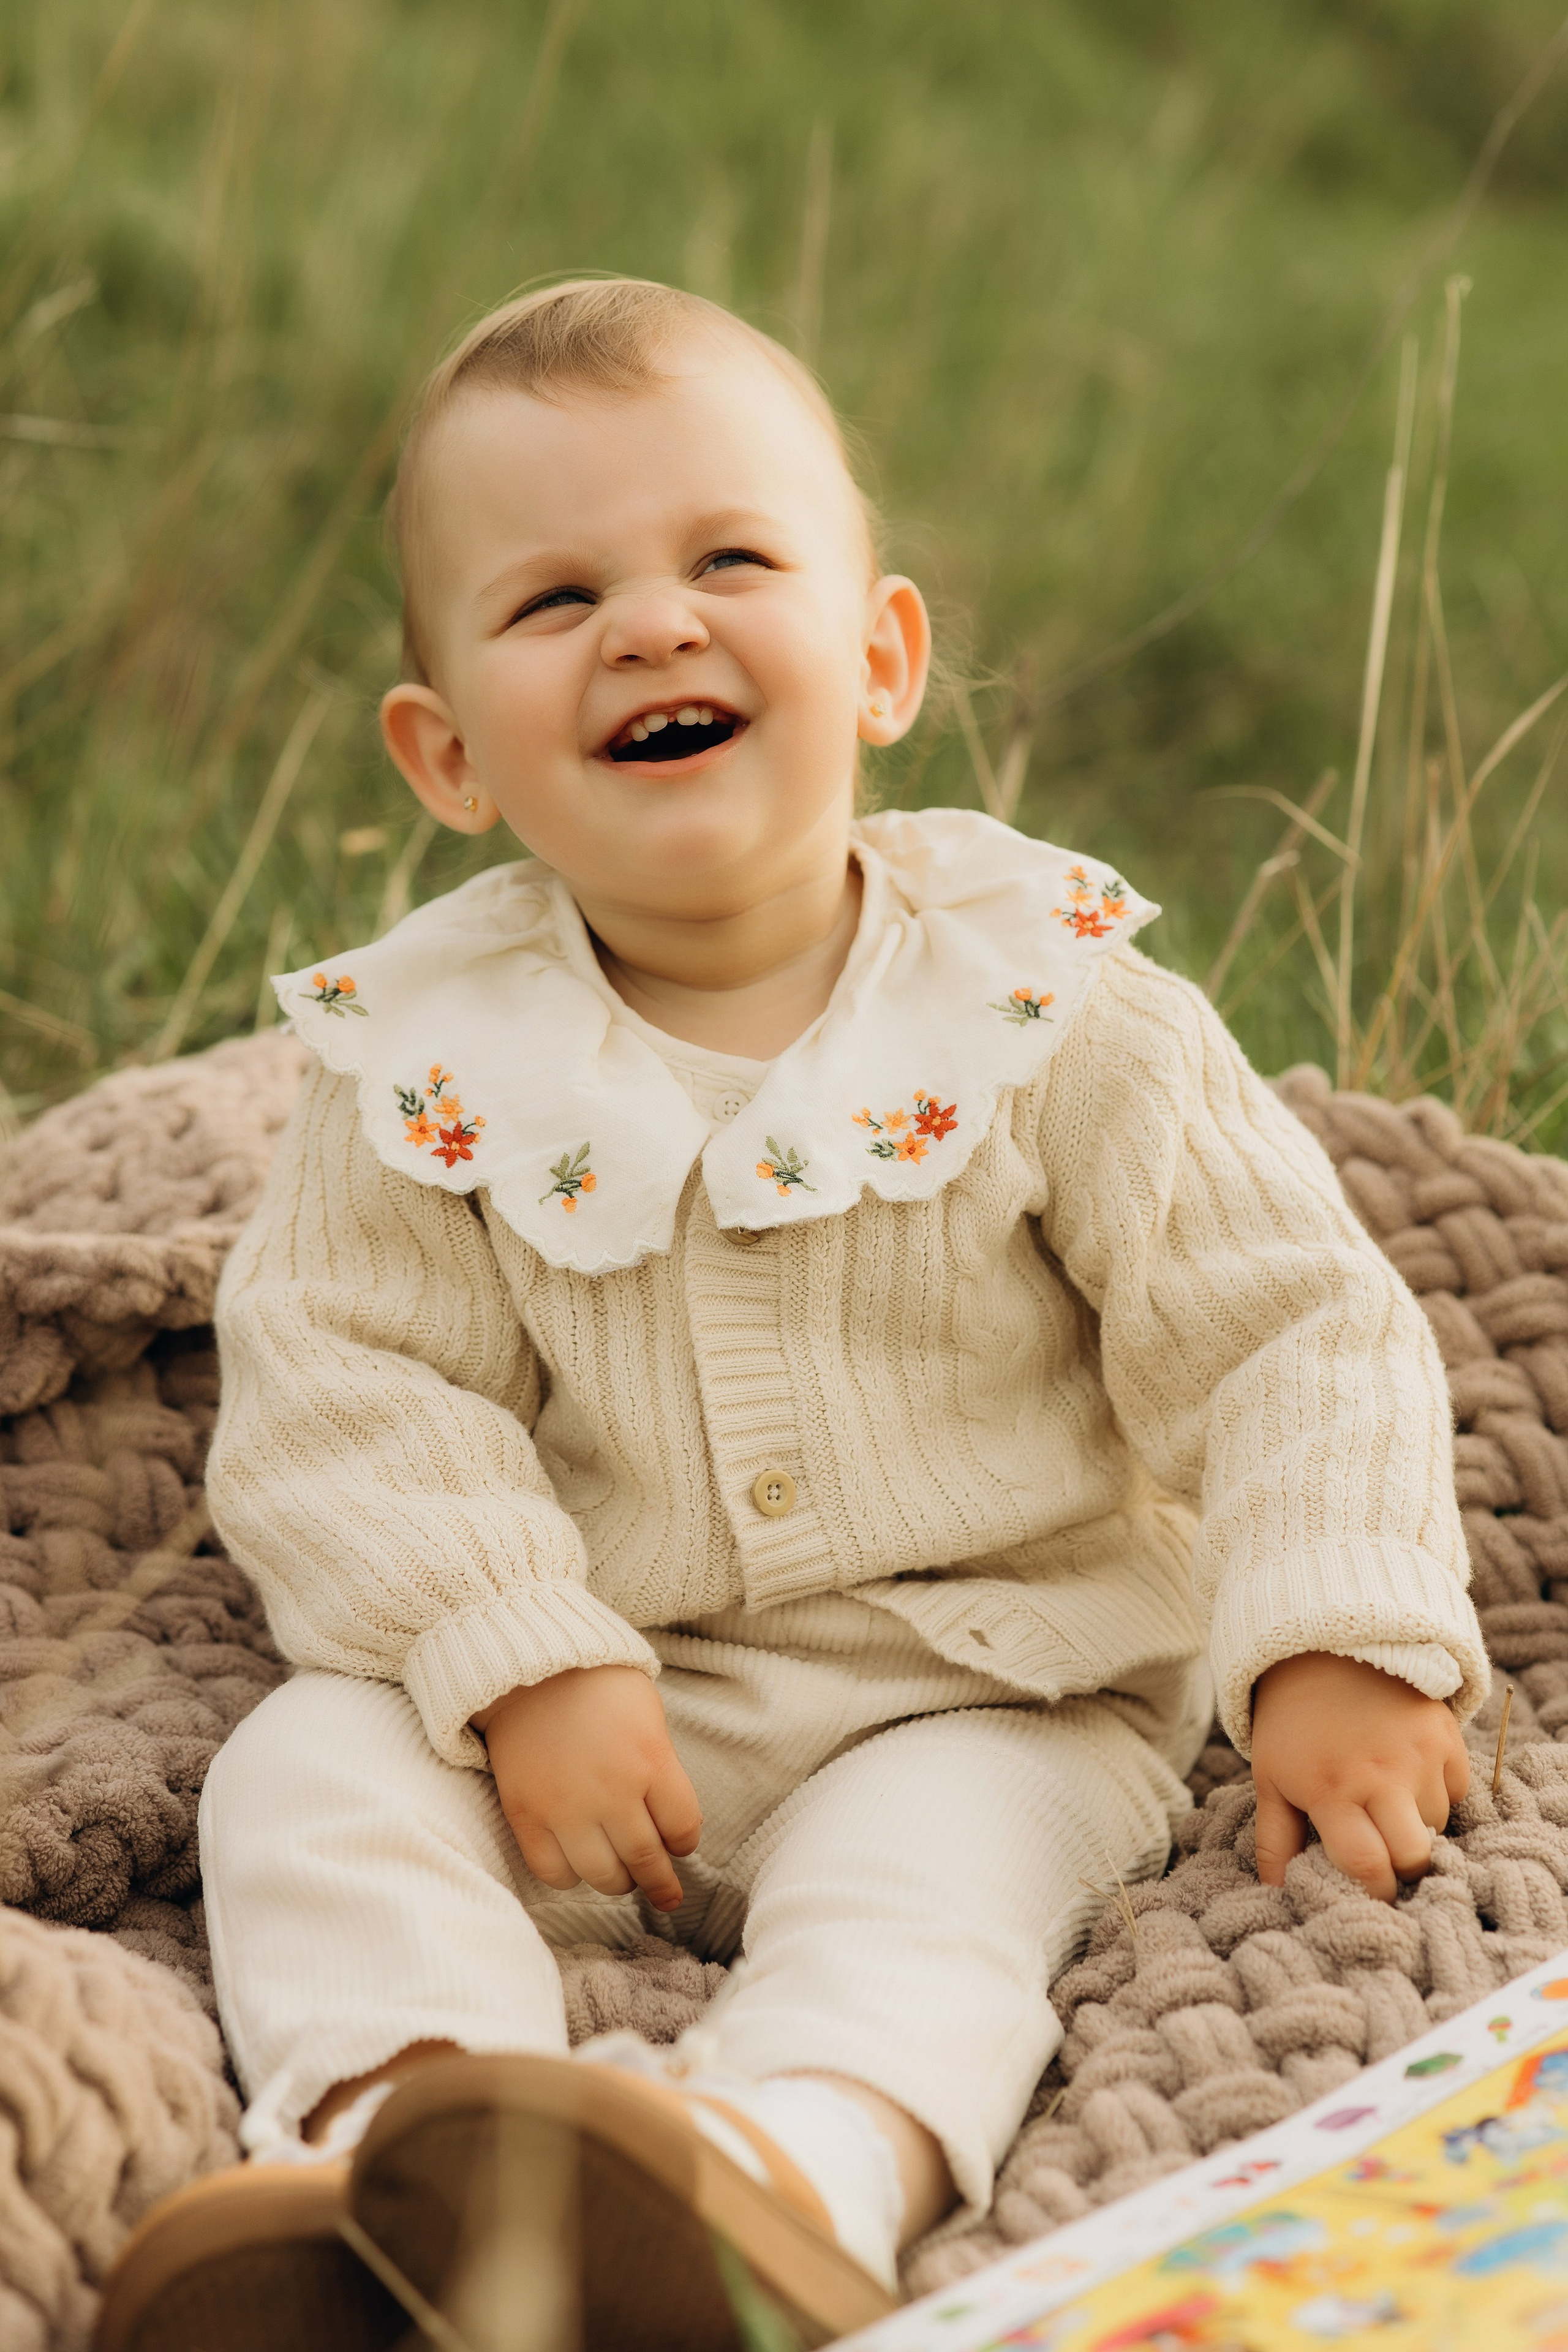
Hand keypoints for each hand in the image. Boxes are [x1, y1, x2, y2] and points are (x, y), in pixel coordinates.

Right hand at [474, 1665, 701, 1911]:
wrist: (529, 1667)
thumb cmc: (597, 1685)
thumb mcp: (648, 1714)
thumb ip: (659, 1766)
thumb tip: (666, 1818)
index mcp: (651, 1760)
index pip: (683, 1829)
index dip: (685, 1843)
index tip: (680, 1846)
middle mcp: (612, 1790)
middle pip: (646, 1860)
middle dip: (660, 1883)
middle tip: (666, 1892)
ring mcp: (566, 1807)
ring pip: (603, 1875)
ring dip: (619, 1883)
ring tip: (622, 1877)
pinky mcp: (526, 1814)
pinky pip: (552, 1872)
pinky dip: (570, 1878)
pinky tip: (578, 1865)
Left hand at [1251, 1652, 1469, 1903]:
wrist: (1324, 1648)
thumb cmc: (1291, 1723)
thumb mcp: (1270, 1778)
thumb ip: (1274, 1841)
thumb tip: (1280, 1894)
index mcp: (1331, 1790)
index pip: (1366, 1866)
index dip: (1372, 1892)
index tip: (1368, 1895)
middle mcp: (1380, 1774)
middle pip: (1413, 1856)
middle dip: (1401, 1869)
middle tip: (1385, 1857)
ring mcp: (1419, 1754)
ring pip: (1437, 1825)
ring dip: (1416, 1826)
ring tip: (1386, 1800)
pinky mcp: (1446, 1735)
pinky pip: (1457, 1790)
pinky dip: (1438, 1794)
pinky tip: (1407, 1774)